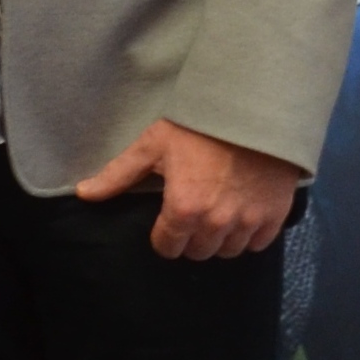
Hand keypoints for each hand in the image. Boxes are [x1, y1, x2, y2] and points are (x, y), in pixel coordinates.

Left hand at [73, 119, 301, 259]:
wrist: (253, 108)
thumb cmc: (198, 125)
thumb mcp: (153, 145)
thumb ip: (118, 175)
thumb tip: (83, 194)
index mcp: (184, 209)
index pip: (167, 247)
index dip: (162, 235)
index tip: (166, 220)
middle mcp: (216, 223)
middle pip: (198, 252)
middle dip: (190, 237)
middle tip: (190, 213)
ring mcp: (248, 221)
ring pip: (227, 251)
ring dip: (219, 238)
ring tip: (215, 213)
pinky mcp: (275, 215)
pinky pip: (258, 243)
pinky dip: (249, 234)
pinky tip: (240, 213)